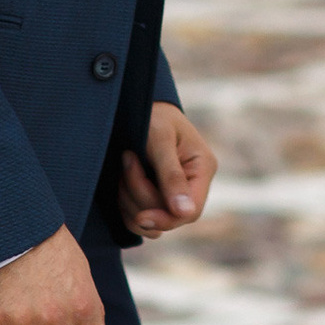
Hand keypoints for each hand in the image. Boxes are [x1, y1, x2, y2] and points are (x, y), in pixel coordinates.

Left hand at [119, 101, 216, 238]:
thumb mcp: (160, 141)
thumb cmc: (153, 115)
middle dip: (140, 195)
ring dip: (129, 199)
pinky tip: (121, 180)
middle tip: (126, 160)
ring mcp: (173, 192)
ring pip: (151, 221)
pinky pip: (140, 219)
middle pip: (167, 216)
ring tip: (125, 163)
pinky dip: (126, 206)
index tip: (140, 216)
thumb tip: (185, 212)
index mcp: (203, 169)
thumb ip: (172, 176)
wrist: (136, 103)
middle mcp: (192, 184)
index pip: (191, 212)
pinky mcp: (156, 196)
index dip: (166, 219)